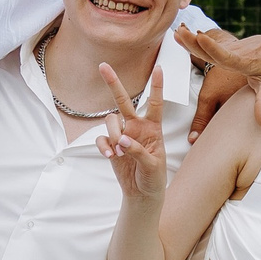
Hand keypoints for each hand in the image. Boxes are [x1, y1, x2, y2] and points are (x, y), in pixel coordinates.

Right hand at [97, 63, 167, 199]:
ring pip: (110, 121)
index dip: (157, 86)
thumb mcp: (153, 166)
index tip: (159, 68)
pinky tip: (109, 156)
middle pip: (124, 101)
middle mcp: (136, 127)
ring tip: (119, 151)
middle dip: (113, 83)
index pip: (155, 103)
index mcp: (153, 128)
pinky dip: (103, 146)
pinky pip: (101, 138)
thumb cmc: (154, 178)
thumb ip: (138, 151)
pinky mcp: (111, 146)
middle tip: (103, 66)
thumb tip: (122, 141)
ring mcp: (122, 135)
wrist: (142, 193)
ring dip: (113, 134)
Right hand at [175, 26, 260, 140]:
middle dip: (194, 42)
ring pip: (206, 45)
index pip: (226, 56)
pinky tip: (179, 33)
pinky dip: (191, 39)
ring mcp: (227, 49)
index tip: (201, 37)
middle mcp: (233, 53)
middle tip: (180, 33)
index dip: (212, 48)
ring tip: (177, 32)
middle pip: (210, 50)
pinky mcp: (222, 48)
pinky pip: (205, 45)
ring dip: (190, 39)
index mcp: (243, 62)